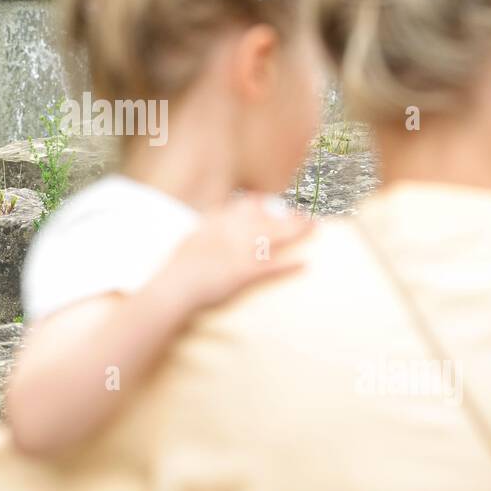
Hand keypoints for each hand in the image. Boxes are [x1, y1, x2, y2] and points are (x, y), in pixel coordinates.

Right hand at [158, 194, 313, 312]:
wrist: (175, 287)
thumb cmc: (178, 268)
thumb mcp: (190, 239)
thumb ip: (206, 229)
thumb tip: (215, 222)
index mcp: (218, 221)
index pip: (247, 206)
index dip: (264, 204)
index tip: (274, 203)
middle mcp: (232, 231)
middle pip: (269, 217)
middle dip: (290, 215)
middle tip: (306, 215)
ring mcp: (240, 251)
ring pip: (276, 236)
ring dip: (298, 230)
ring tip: (315, 228)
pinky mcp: (245, 273)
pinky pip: (274, 267)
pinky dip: (291, 266)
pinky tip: (306, 264)